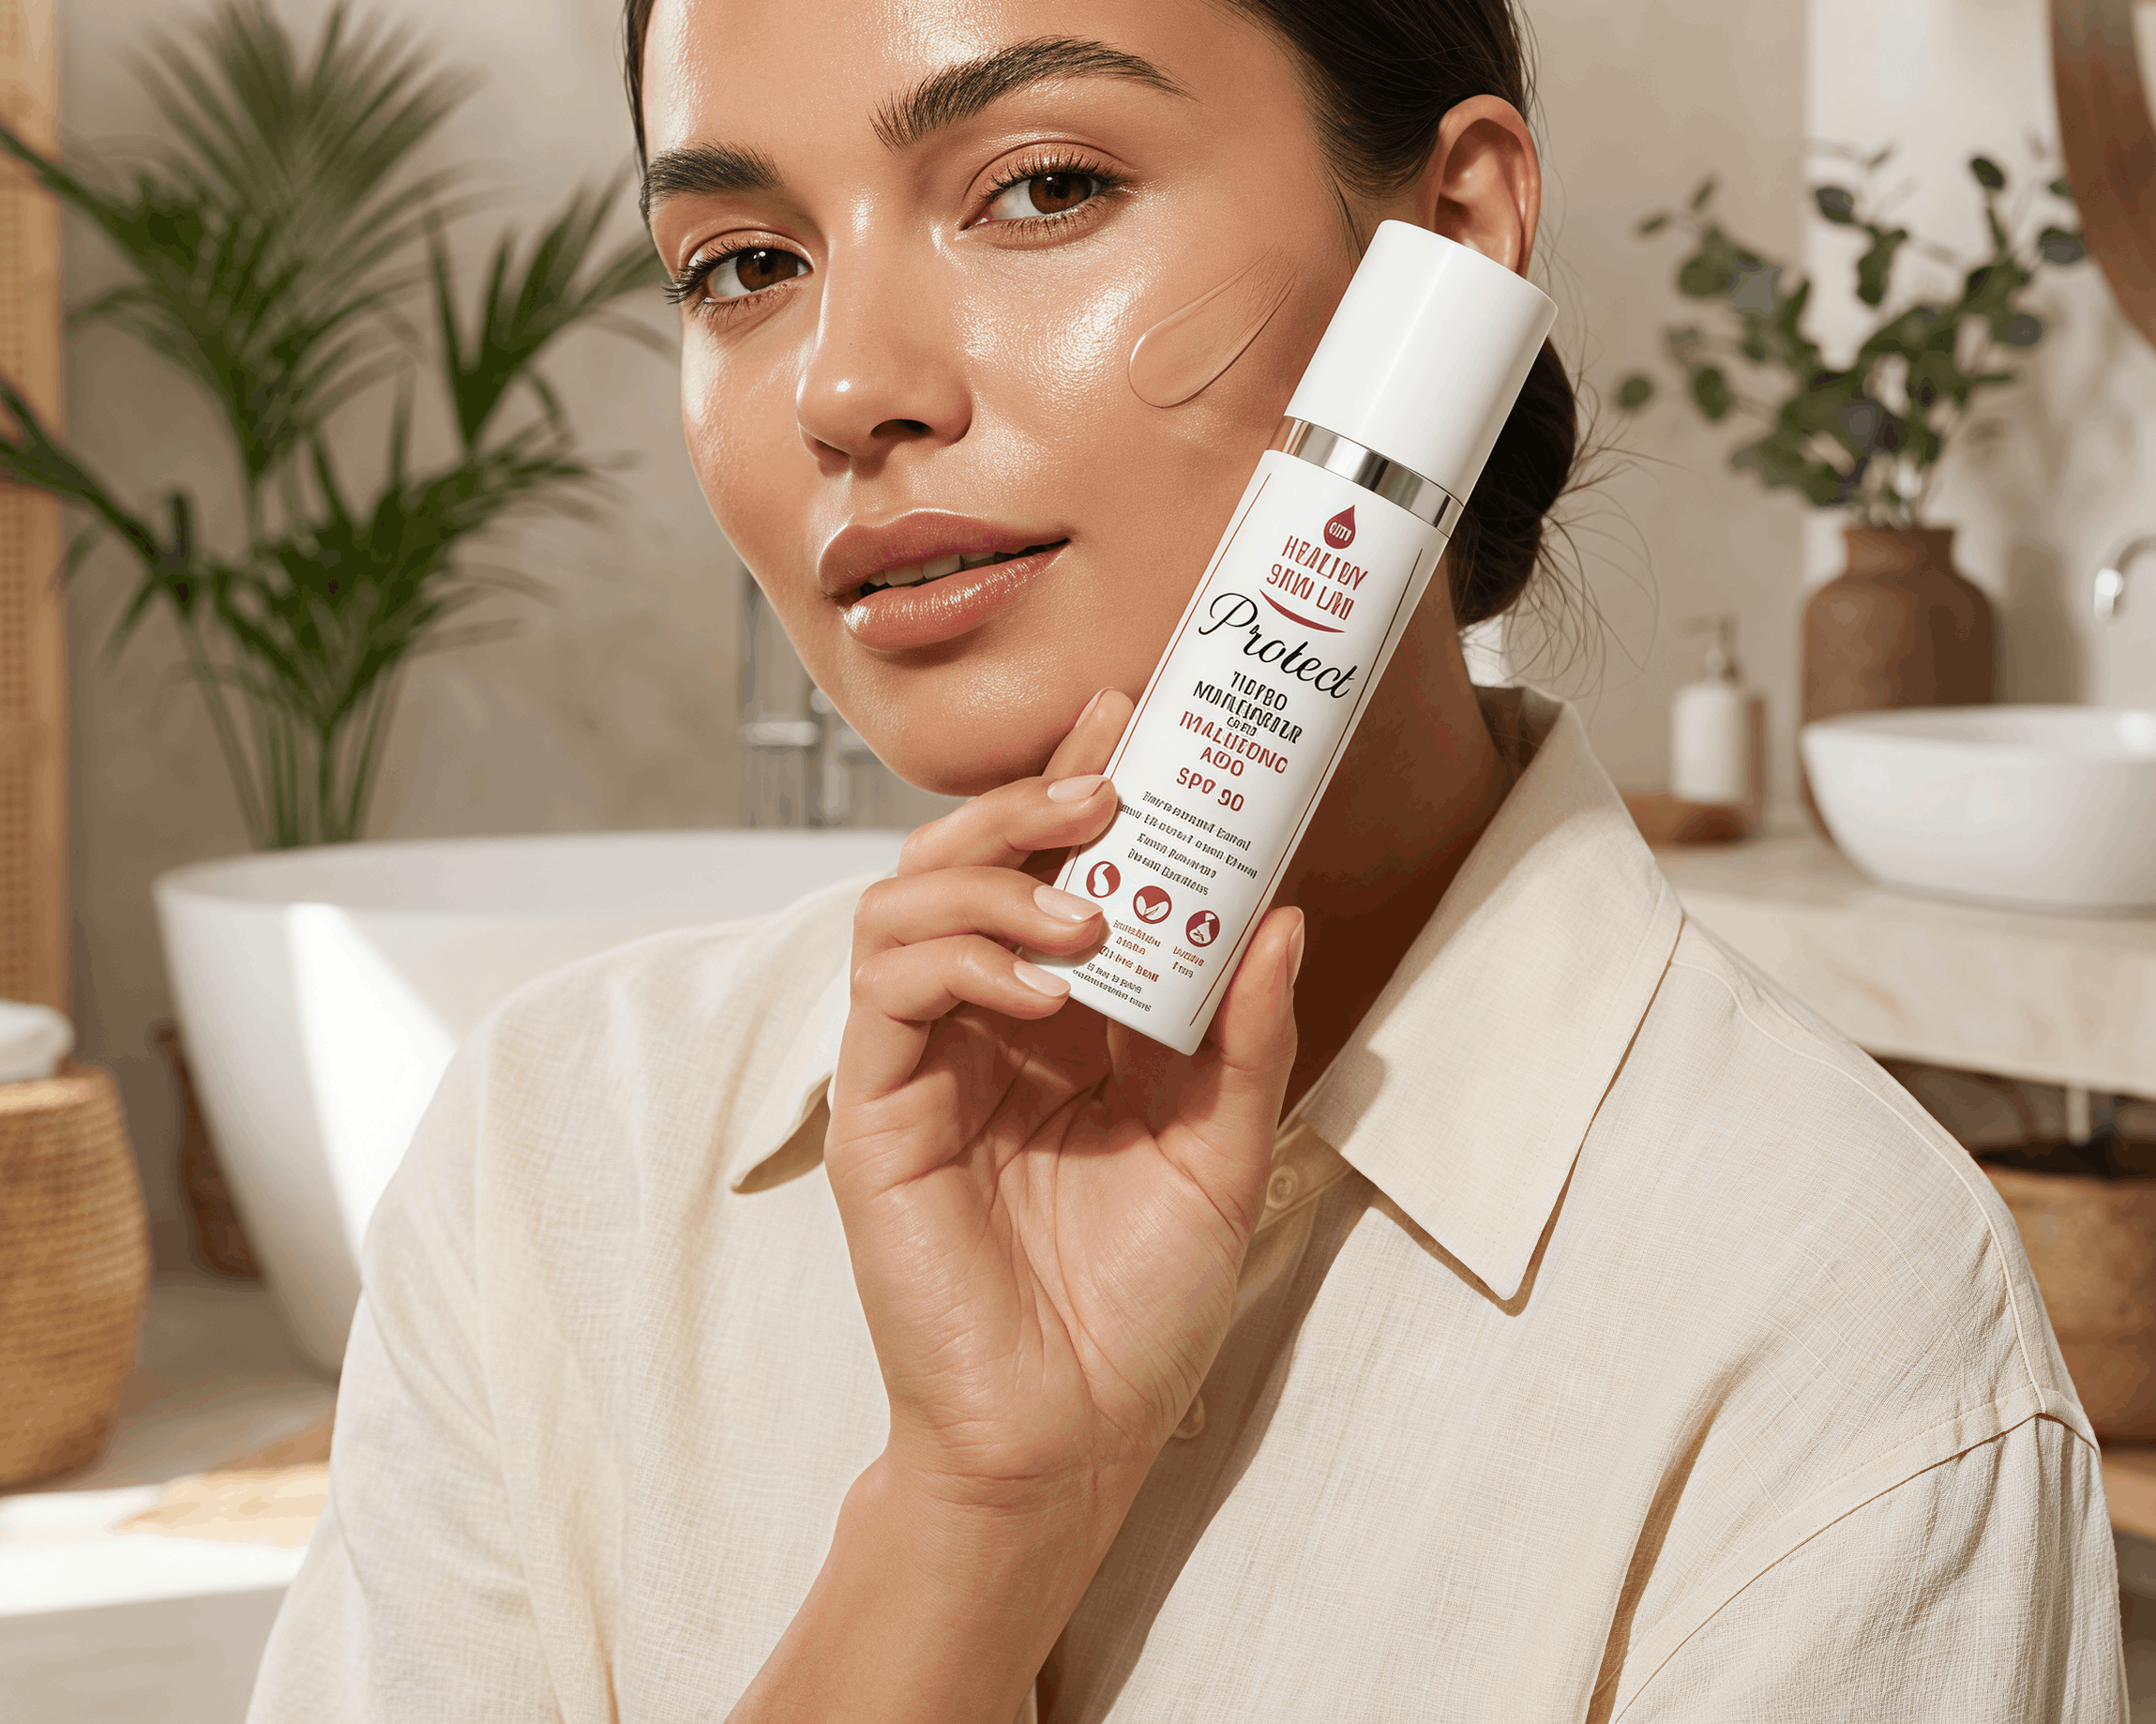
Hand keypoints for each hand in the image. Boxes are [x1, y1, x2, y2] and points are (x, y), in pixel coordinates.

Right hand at [824, 688, 1303, 1527]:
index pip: (1051, 868)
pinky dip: (962, 957)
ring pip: (907, 899)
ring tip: (1086, 908)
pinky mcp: (876, 1107)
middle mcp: (981, 1023)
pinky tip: (1041, 987)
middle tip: (1107, 785)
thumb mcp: (1221, 1155)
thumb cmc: (1136, 1308)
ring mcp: (920, 1059)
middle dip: (1032, 802)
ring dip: (994, 875)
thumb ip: (1242, 1037)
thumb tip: (1279, 915)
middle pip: (964, 859)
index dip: (1080, 787)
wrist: (1067, 1437)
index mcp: (1058, 1021)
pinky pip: (890, 986)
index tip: (1130, 718)